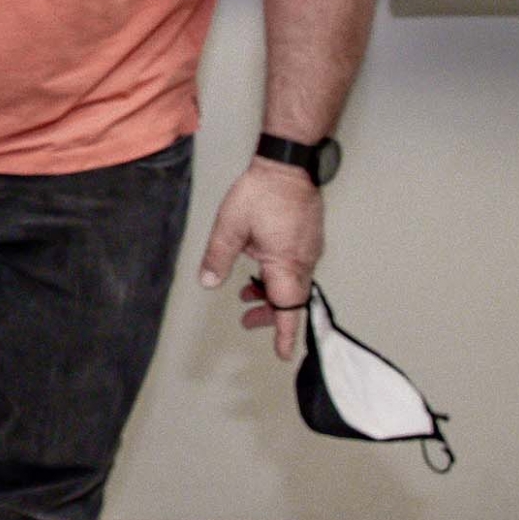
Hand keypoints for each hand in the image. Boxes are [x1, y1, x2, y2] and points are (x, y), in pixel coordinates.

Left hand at [197, 158, 323, 361]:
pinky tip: (260, 268)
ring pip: (292, 283)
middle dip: (270, 315)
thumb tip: (209, 283)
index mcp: (286, 264)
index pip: (288, 308)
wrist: (287, 165)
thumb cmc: (262, 193)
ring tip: (248, 296)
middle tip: (247, 321)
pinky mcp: (308, 239)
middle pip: (290, 299)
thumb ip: (219, 257)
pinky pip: (295, 267)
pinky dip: (278, 276)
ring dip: (271, 293)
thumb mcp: (230, 227)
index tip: (283, 354)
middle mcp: (303, 261)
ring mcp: (309, 250)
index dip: (284, 334)